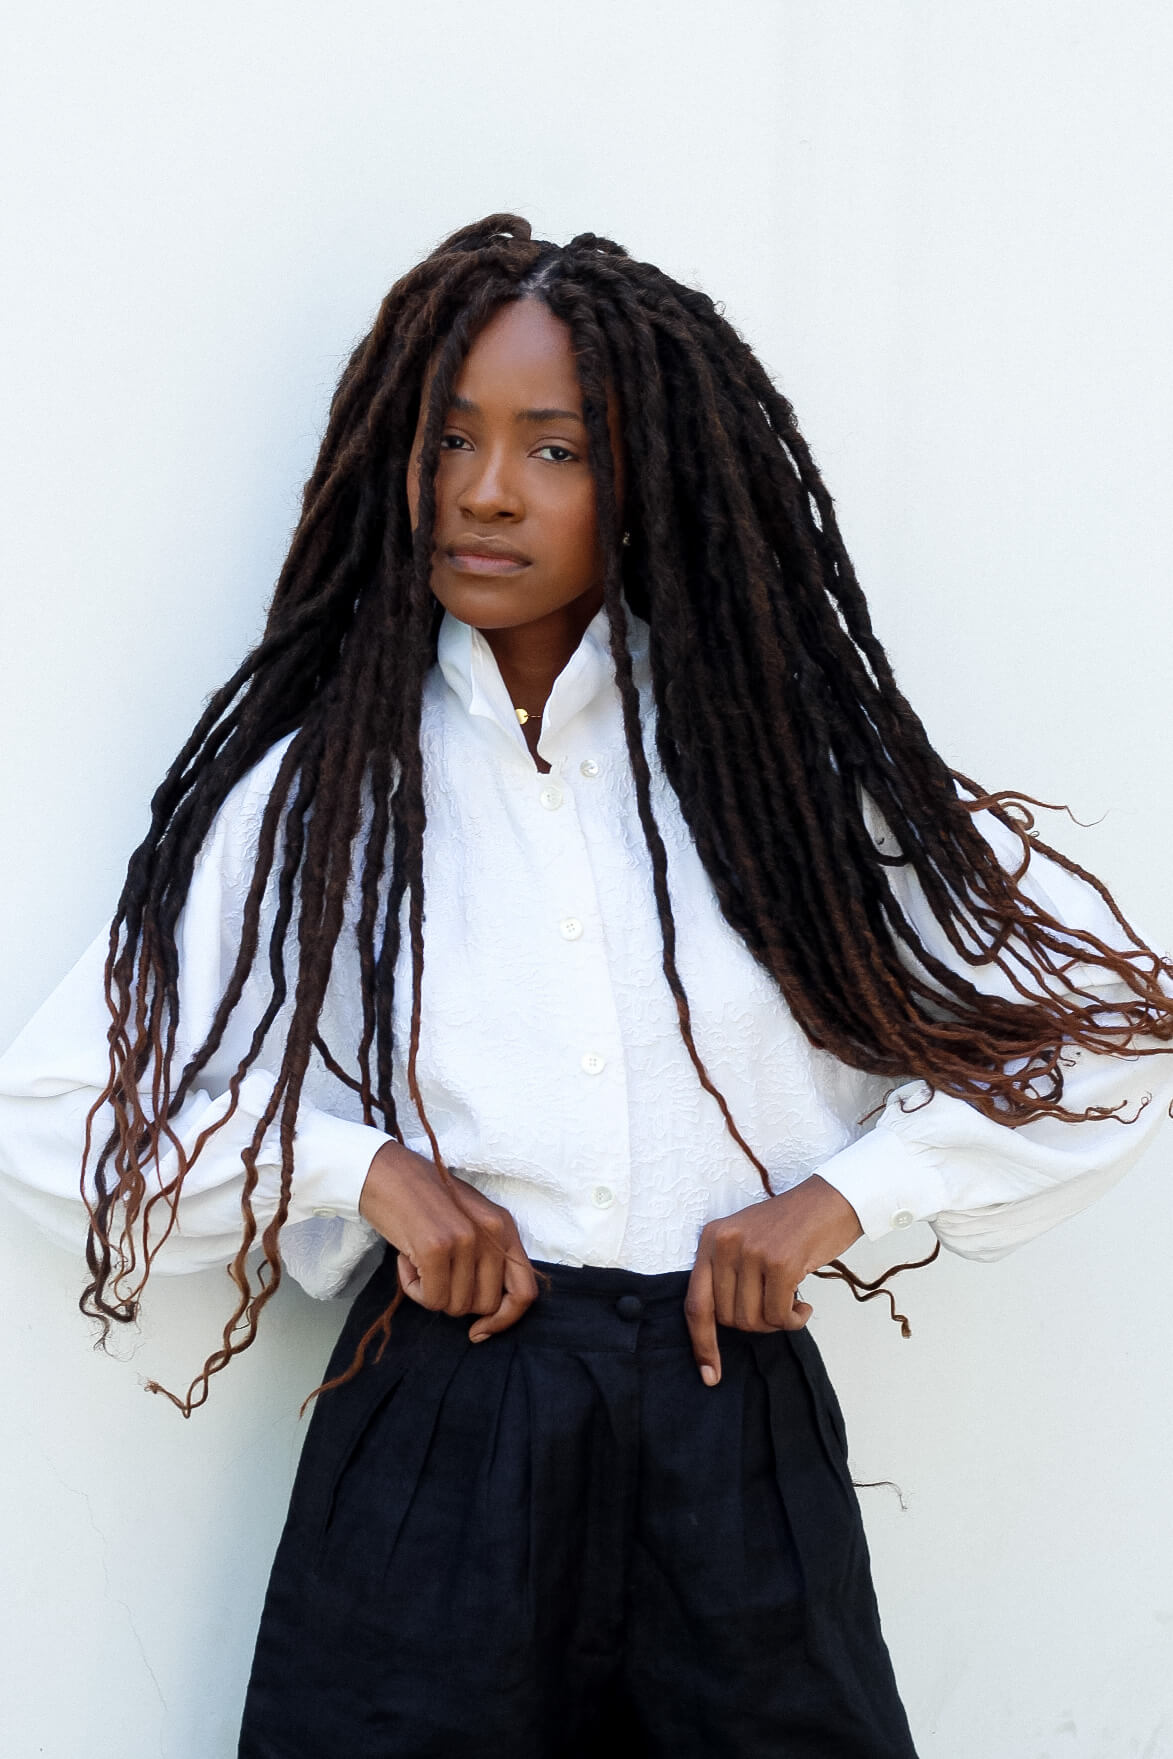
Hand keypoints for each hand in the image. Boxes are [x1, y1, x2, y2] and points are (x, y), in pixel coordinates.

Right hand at [359, 1140, 537, 1342]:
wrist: (385, 1172)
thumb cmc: (423, 1201)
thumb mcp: (469, 1222)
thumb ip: (486, 1257)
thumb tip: (489, 1313)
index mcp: (505, 1228)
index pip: (525, 1292)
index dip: (504, 1321)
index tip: (479, 1331)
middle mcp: (492, 1233)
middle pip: (486, 1305)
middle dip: (456, 1300)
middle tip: (434, 1273)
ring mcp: (466, 1240)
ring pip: (456, 1306)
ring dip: (430, 1292)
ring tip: (418, 1260)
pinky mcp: (436, 1248)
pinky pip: (431, 1299)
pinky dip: (414, 1289)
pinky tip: (406, 1261)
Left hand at [684, 1175, 862, 1386]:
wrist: (831, 1201)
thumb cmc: (790, 1228)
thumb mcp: (746, 1241)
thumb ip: (728, 1276)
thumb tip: (720, 1329)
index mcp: (710, 1239)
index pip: (696, 1303)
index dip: (702, 1344)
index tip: (709, 1375)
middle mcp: (724, 1243)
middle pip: (727, 1318)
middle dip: (755, 1324)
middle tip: (778, 1307)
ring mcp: (752, 1252)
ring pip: (753, 1320)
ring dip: (776, 1322)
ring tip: (791, 1303)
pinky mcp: (780, 1263)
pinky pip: (779, 1316)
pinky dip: (793, 1321)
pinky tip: (804, 1307)